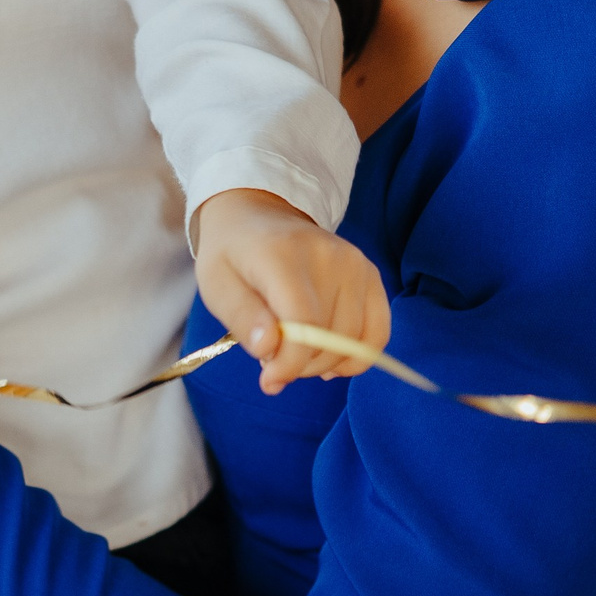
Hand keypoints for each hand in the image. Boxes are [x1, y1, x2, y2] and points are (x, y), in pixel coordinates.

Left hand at [194, 189, 391, 395]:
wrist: (258, 214)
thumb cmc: (233, 255)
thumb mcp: (217, 285)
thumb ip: (242, 318)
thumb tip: (270, 350)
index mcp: (283, 256)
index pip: (304, 323)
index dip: (291, 363)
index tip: (270, 380)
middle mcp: (329, 256)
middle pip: (330, 339)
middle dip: (300, 365)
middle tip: (273, 360)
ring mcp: (356, 264)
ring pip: (352, 343)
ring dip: (322, 363)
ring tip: (296, 352)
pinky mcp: (370, 275)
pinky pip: (377, 333)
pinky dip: (355, 356)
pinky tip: (329, 358)